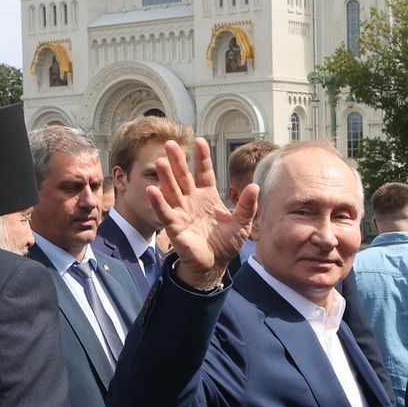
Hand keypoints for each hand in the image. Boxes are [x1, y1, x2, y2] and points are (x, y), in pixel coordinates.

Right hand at [147, 138, 257, 289]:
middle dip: (177, 160)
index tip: (200, 141)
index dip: (202, 158)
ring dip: (166, 177)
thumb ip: (248, 205)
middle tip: (171, 143)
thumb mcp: (242, 223)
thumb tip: (255, 186)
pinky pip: (164, 212)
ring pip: (172, 191)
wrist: (215, 265)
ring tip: (161, 162)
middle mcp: (192, 200)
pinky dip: (158, 202)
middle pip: (183, 176)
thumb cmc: (226, 243)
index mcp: (207, 196)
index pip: (204, 172)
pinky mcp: (174, 227)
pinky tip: (152, 189)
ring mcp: (182, 212)